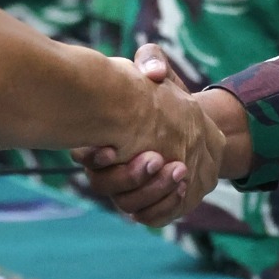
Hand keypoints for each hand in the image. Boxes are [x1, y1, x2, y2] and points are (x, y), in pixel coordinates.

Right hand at [73, 45, 250, 223]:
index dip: (95, 157)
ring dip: (154, 191)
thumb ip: (151, 61)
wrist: (190, 121)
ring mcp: (128, 191)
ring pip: (130, 206)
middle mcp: (108, 171)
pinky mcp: (150, 205)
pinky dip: (165, 207)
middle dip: (131, 176)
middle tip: (157, 157)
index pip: (87, 157)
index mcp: (101, 140)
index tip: (113, 148)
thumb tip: (153, 74)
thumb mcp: (155, 69)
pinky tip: (183, 187)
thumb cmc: (163, 93)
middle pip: (106, 187)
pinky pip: (152, 217)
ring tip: (180, 170)